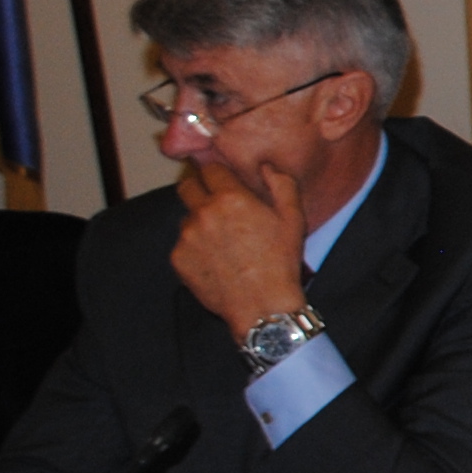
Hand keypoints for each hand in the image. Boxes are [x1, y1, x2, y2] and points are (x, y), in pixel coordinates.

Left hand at [170, 156, 310, 334]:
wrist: (262, 306)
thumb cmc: (281, 262)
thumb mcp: (293, 218)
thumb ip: (281, 183)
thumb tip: (266, 166)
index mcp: (231, 198)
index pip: (210, 169)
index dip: (218, 173)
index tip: (224, 180)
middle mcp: (203, 213)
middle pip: (187, 186)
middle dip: (199, 190)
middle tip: (216, 204)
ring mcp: (187, 237)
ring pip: (186, 218)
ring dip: (199, 222)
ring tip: (221, 241)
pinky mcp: (178, 259)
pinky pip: (182, 244)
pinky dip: (195, 248)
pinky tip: (215, 260)